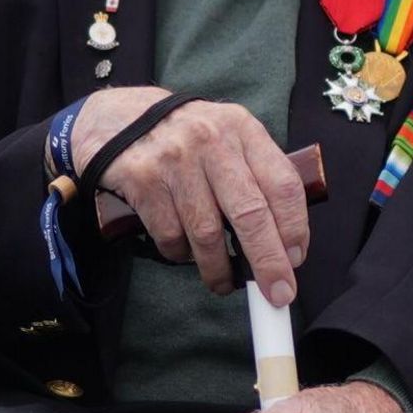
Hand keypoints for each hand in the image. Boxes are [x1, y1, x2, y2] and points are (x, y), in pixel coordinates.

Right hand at [73, 87, 307, 301]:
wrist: (116, 117)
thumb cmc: (185, 135)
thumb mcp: (227, 136)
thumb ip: (255, 174)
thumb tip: (285, 240)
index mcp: (242, 129)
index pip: (282, 183)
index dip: (294, 228)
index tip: (296, 259)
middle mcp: (212, 141)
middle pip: (250, 214)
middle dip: (268, 263)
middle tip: (278, 294)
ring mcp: (175, 160)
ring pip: (208, 233)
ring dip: (219, 269)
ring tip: (223, 282)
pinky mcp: (143, 180)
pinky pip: (171, 235)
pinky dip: (181, 254)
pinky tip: (184, 251)